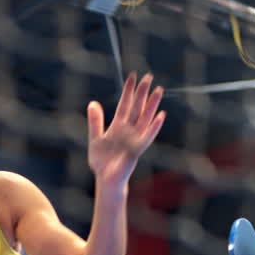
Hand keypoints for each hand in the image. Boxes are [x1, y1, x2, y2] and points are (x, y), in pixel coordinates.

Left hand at [87, 72, 165, 187]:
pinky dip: (154, 127)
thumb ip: (95, 122)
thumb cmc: (101, 161)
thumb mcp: (95, 138)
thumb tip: (93, 103)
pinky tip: (161, 116)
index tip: (132, 76)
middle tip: (149, 76)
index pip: (125, 105)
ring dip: (152, 105)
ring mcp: (134, 138)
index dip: (128, 91)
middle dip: (142, 93)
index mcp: (118, 126)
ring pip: (145, 118)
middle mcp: (128, 130)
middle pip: (137, 107)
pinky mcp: (137, 149)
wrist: (105, 179)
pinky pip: (147, 136)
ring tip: (159, 91)